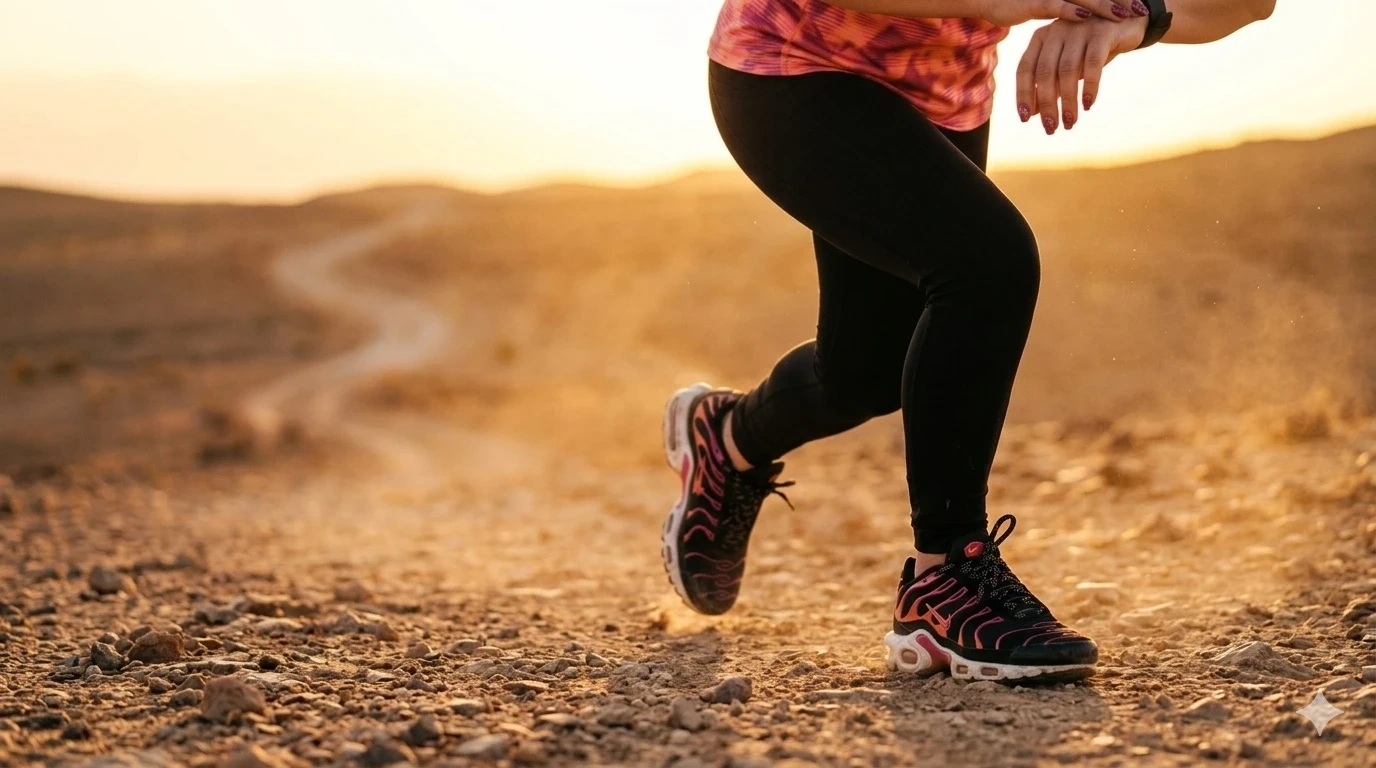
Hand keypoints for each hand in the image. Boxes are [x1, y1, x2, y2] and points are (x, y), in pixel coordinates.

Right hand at [973, 0, 1141, 25]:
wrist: (989, 0)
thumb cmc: (1018, 4)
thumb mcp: (1047, 6)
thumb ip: (1067, 9)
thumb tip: (1085, 17)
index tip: (1138, 5)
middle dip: (1121, 0)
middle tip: (1141, 9)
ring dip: (1105, 5)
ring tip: (1126, 13)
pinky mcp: (1035, 1)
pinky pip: (1057, 5)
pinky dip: (1074, 11)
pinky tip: (1089, 17)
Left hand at [1015, 15, 1148, 132]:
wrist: (1126, 23)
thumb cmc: (1090, 48)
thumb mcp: (1067, 65)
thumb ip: (1049, 84)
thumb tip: (1033, 113)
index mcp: (1041, 38)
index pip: (1025, 69)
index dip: (1023, 95)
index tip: (1025, 119)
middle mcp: (1056, 31)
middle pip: (1045, 73)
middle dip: (1047, 104)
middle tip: (1051, 128)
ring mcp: (1078, 30)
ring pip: (1067, 71)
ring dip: (1068, 101)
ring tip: (1070, 122)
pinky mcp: (1102, 33)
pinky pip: (1092, 64)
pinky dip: (1089, 86)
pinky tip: (1088, 104)